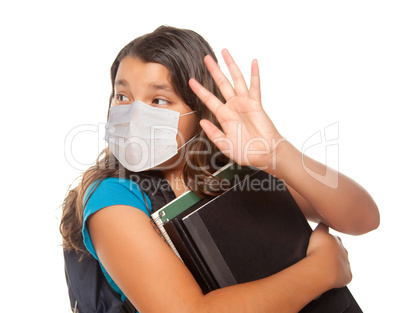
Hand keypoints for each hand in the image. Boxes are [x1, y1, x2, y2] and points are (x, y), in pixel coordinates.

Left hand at [189, 49, 284, 169]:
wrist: (264, 154)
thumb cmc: (247, 152)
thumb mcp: (225, 145)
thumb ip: (213, 134)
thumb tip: (202, 122)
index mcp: (224, 117)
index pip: (209, 99)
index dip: (200, 90)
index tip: (191, 81)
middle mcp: (233, 107)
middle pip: (221, 84)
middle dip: (213, 71)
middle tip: (206, 58)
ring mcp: (245, 103)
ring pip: (236, 80)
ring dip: (231, 66)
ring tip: (225, 52)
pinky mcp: (256, 104)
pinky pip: (255, 86)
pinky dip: (254, 74)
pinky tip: (253, 62)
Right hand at [307, 223, 351, 288]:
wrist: (323, 268)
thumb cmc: (318, 249)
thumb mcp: (318, 233)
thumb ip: (322, 226)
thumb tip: (324, 221)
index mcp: (337, 241)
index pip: (334, 239)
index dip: (328, 241)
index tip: (322, 244)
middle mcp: (344, 251)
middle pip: (340, 251)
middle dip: (333, 253)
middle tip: (322, 257)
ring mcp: (347, 264)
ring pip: (342, 264)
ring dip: (335, 265)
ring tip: (324, 267)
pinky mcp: (348, 276)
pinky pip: (343, 275)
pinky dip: (338, 276)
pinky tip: (329, 276)